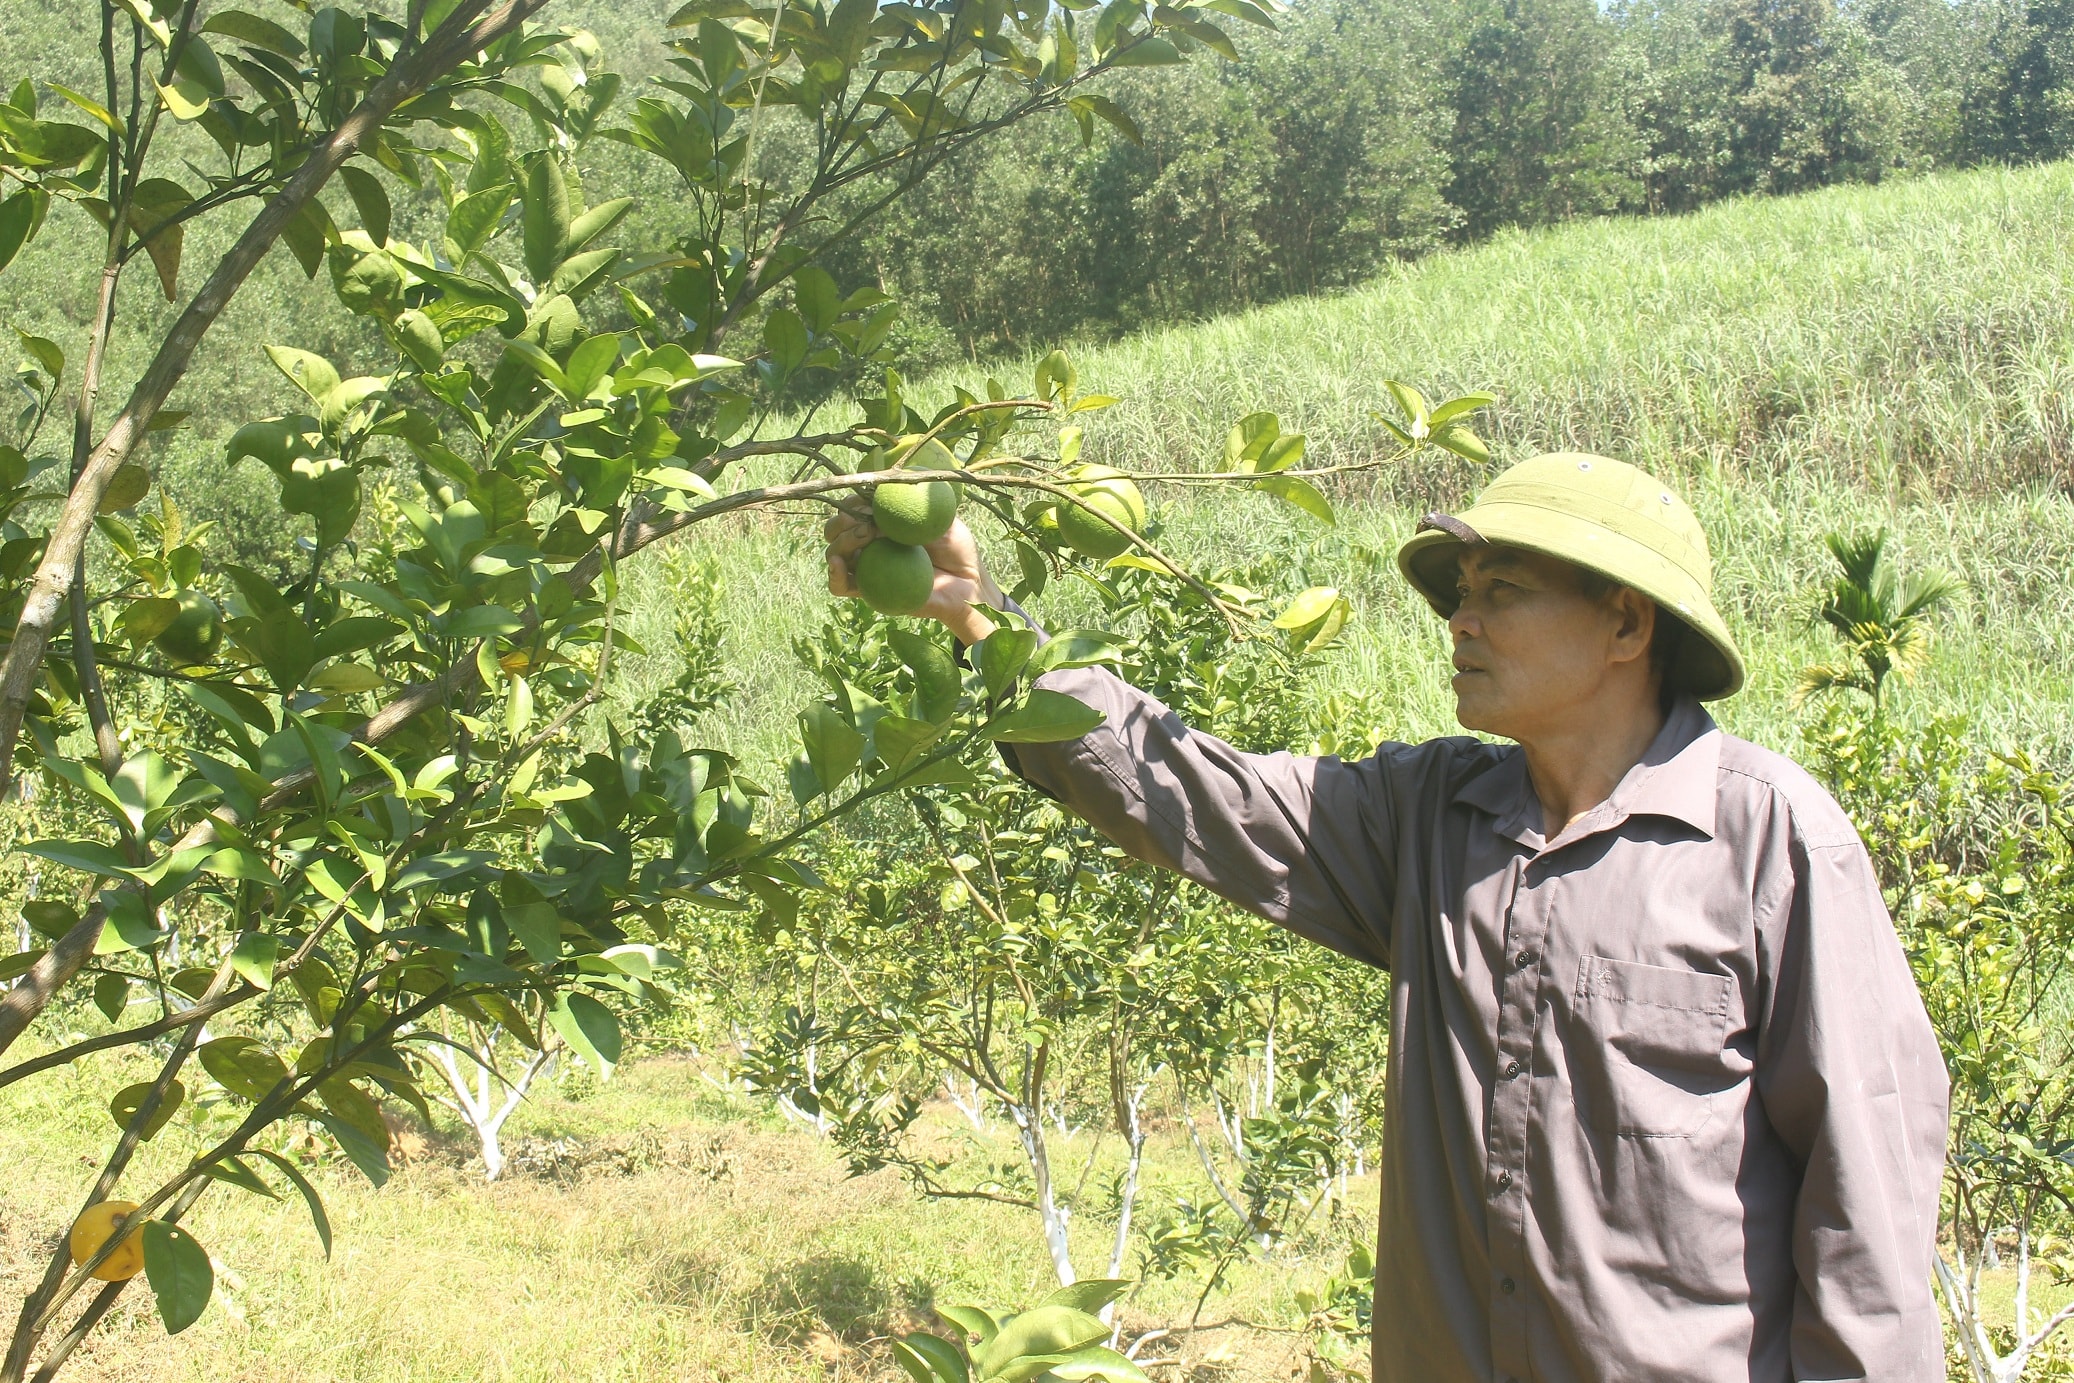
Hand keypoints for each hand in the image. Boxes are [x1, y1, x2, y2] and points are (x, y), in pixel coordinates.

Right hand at [824, 505, 1000, 644]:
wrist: (966, 586)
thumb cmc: (958, 549)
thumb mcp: (943, 518)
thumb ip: (920, 500)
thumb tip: (895, 479)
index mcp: (884, 522)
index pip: (854, 507)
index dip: (852, 502)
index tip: (863, 501)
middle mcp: (871, 543)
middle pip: (838, 529)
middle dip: (841, 521)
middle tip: (862, 522)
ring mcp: (867, 567)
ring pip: (835, 553)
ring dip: (840, 543)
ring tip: (862, 537)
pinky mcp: (867, 592)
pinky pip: (840, 586)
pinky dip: (833, 575)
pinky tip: (838, 564)